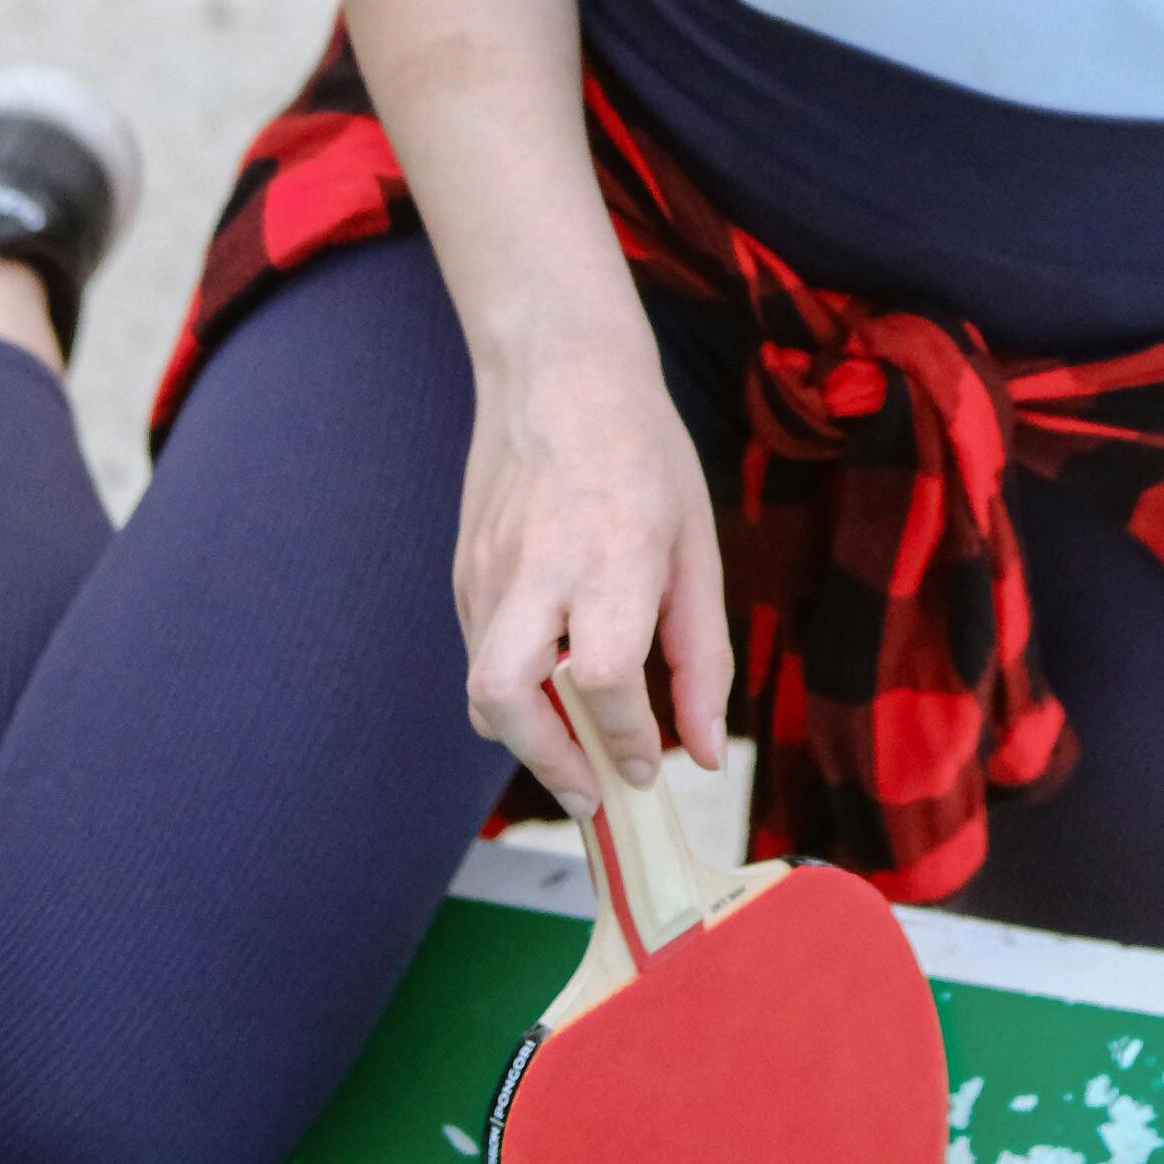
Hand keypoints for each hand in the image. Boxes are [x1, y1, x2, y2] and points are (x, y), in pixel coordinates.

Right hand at [453, 338, 731, 805]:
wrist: (558, 371)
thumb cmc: (644, 454)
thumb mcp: (696, 547)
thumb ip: (700, 656)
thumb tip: (702, 752)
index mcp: (612, 553)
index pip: (603, 677)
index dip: (626, 739)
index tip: (647, 766)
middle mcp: (538, 566)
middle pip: (507, 696)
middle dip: (548, 763)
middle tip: (592, 793)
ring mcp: (487, 568)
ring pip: (481, 689)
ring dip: (526, 738)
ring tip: (575, 750)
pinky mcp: (462, 570)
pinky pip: (477, 656)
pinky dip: (512, 693)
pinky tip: (554, 685)